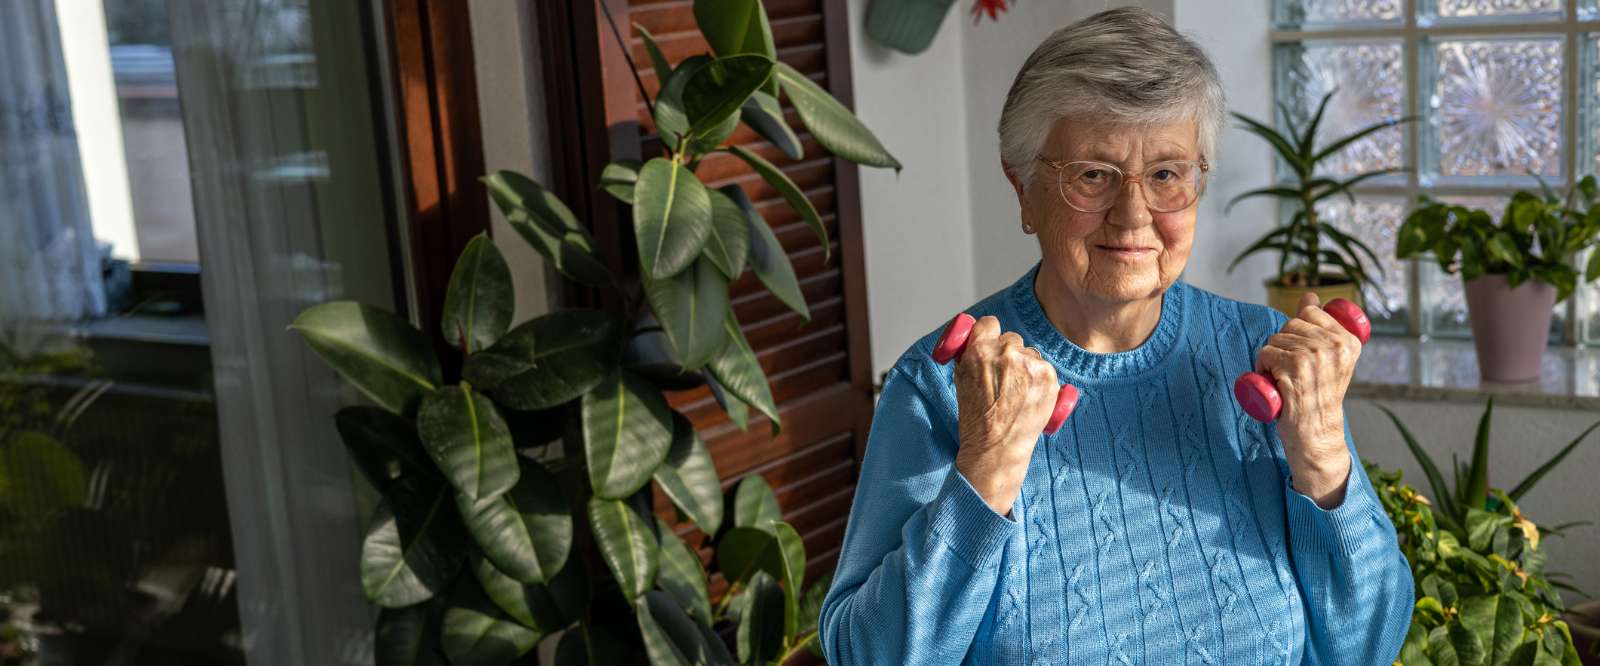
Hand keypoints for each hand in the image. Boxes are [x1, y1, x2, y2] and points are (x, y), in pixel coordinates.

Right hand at [952, 316, 1058, 515]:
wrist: (996, 448)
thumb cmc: (976, 420)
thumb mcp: (961, 382)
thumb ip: (971, 358)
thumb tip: (979, 343)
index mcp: (979, 351)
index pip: (988, 323)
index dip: (989, 335)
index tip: (991, 344)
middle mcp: (1006, 353)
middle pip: (1011, 339)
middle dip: (1009, 354)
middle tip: (1005, 379)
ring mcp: (1030, 364)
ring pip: (1030, 353)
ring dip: (1026, 367)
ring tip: (1018, 394)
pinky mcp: (1048, 376)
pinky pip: (1044, 367)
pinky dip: (1040, 380)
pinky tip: (1030, 397)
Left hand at [1255, 292, 1360, 507]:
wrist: (1316, 432)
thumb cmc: (1318, 395)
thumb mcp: (1326, 359)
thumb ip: (1320, 325)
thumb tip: (1309, 295)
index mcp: (1349, 341)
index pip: (1310, 312)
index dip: (1297, 330)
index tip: (1301, 352)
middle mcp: (1336, 346)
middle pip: (1290, 324)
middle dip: (1281, 343)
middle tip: (1288, 369)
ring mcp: (1316, 356)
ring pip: (1275, 338)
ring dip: (1270, 357)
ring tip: (1282, 377)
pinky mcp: (1296, 368)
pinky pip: (1266, 352)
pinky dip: (1261, 365)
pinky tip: (1272, 381)